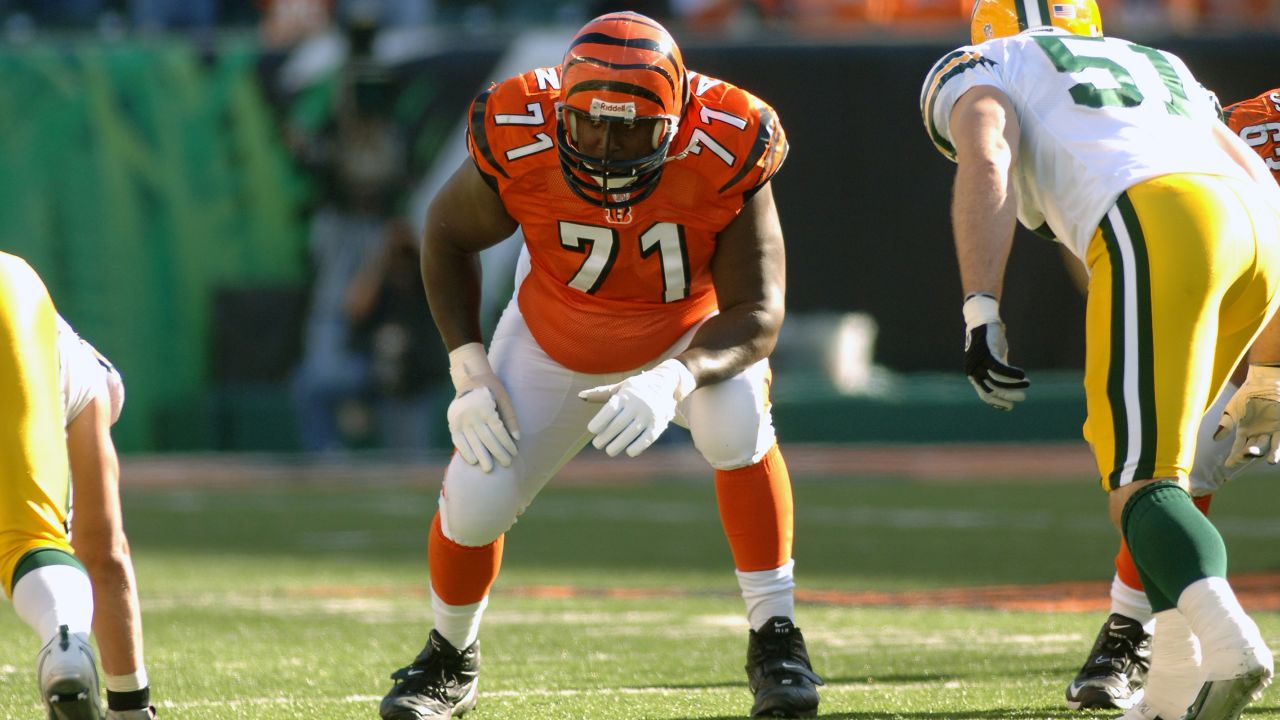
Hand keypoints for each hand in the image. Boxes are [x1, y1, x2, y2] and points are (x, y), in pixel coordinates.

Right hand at [447, 343, 519, 471]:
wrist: (470, 379)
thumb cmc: (492, 390)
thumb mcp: (504, 398)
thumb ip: (510, 417)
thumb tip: (517, 438)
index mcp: (485, 407)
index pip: (499, 431)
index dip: (507, 443)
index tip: (515, 453)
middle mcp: (471, 414)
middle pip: (487, 439)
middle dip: (498, 453)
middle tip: (506, 464)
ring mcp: (460, 419)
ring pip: (473, 442)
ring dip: (482, 456)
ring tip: (490, 468)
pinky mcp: (452, 423)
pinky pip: (458, 441)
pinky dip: (465, 451)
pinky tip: (473, 461)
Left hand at [579, 359, 695, 457]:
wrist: (667, 382)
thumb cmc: (637, 388)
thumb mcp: (620, 387)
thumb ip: (601, 393)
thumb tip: (580, 396)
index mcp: (626, 395)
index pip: (610, 410)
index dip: (599, 422)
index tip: (592, 430)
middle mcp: (637, 404)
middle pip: (617, 424)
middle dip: (605, 437)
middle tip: (597, 444)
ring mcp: (649, 415)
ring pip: (630, 433)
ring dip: (617, 445)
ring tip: (609, 450)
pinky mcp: (658, 424)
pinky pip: (647, 439)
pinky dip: (637, 447)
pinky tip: (628, 451)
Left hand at [962, 293, 1028, 410]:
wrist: (984, 322)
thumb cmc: (990, 344)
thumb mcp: (994, 362)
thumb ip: (999, 375)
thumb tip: (1011, 389)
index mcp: (974, 375)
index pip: (985, 396)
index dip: (998, 403)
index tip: (1011, 407)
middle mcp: (973, 370)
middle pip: (991, 390)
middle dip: (1008, 396)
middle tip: (1023, 397)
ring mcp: (979, 362)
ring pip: (997, 381)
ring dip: (1013, 385)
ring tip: (1026, 384)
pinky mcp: (986, 353)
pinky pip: (1000, 368)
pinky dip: (1012, 374)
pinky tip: (1022, 376)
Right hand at [1213, 365, 1279, 467]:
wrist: (1264, 380)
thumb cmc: (1246, 393)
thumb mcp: (1233, 409)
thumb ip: (1225, 424)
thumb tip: (1215, 439)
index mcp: (1245, 431)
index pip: (1238, 448)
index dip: (1234, 457)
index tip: (1228, 465)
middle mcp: (1258, 433)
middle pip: (1254, 448)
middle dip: (1249, 453)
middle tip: (1246, 454)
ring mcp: (1271, 430)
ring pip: (1271, 446)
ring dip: (1271, 454)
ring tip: (1270, 461)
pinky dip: (1278, 447)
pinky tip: (1276, 454)